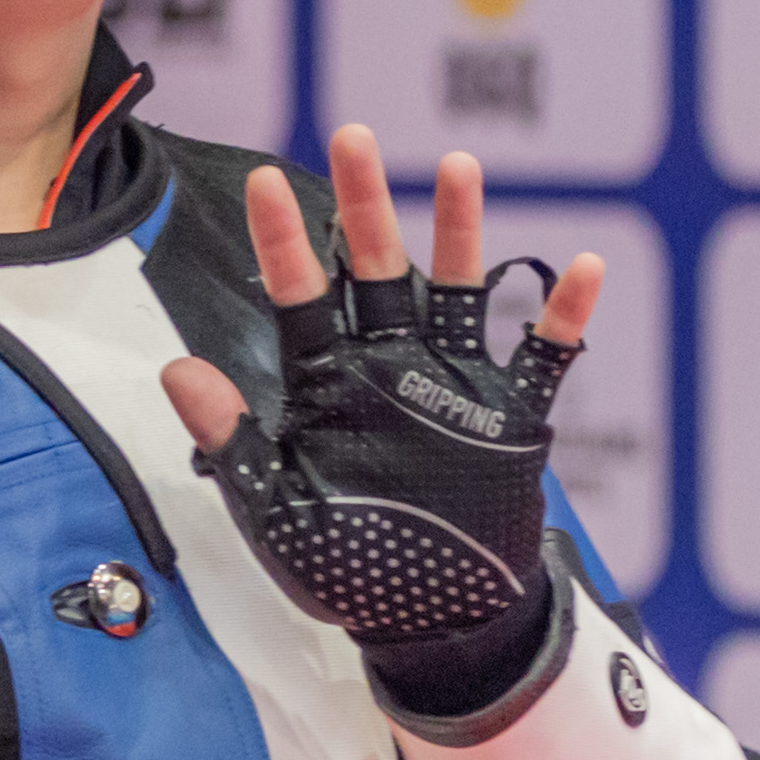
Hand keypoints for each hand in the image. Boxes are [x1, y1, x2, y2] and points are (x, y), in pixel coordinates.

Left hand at [159, 129, 602, 687]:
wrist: (435, 624)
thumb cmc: (351, 573)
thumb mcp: (278, 515)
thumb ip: (233, 442)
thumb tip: (175, 370)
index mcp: (330, 387)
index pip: (300, 298)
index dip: (283, 242)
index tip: (266, 182)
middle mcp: (391, 368)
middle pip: (375, 269)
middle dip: (364, 203)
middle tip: (352, 135)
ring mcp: (454, 387)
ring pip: (456, 292)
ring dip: (460, 233)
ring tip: (461, 167)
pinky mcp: (512, 419)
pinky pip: (545, 358)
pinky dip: (565, 317)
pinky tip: (584, 268)